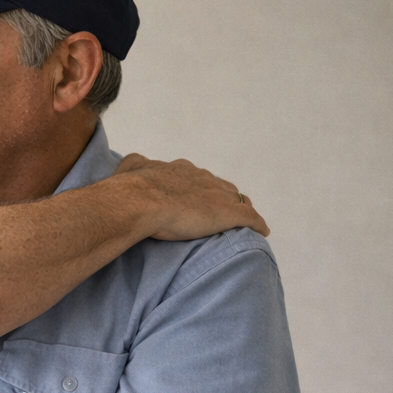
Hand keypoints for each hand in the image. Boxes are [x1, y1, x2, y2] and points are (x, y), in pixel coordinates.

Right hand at [112, 153, 269, 239]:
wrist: (139, 200)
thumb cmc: (131, 187)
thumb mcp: (130, 167)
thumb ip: (133, 165)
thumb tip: (130, 161)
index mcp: (182, 170)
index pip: (198, 178)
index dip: (200, 188)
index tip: (198, 197)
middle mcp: (203, 178)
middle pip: (221, 187)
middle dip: (222, 196)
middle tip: (220, 210)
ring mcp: (218, 195)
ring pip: (239, 199)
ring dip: (241, 208)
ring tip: (242, 220)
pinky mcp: (228, 213)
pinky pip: (250, 218)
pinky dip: (257, 224)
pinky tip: (261, 231)